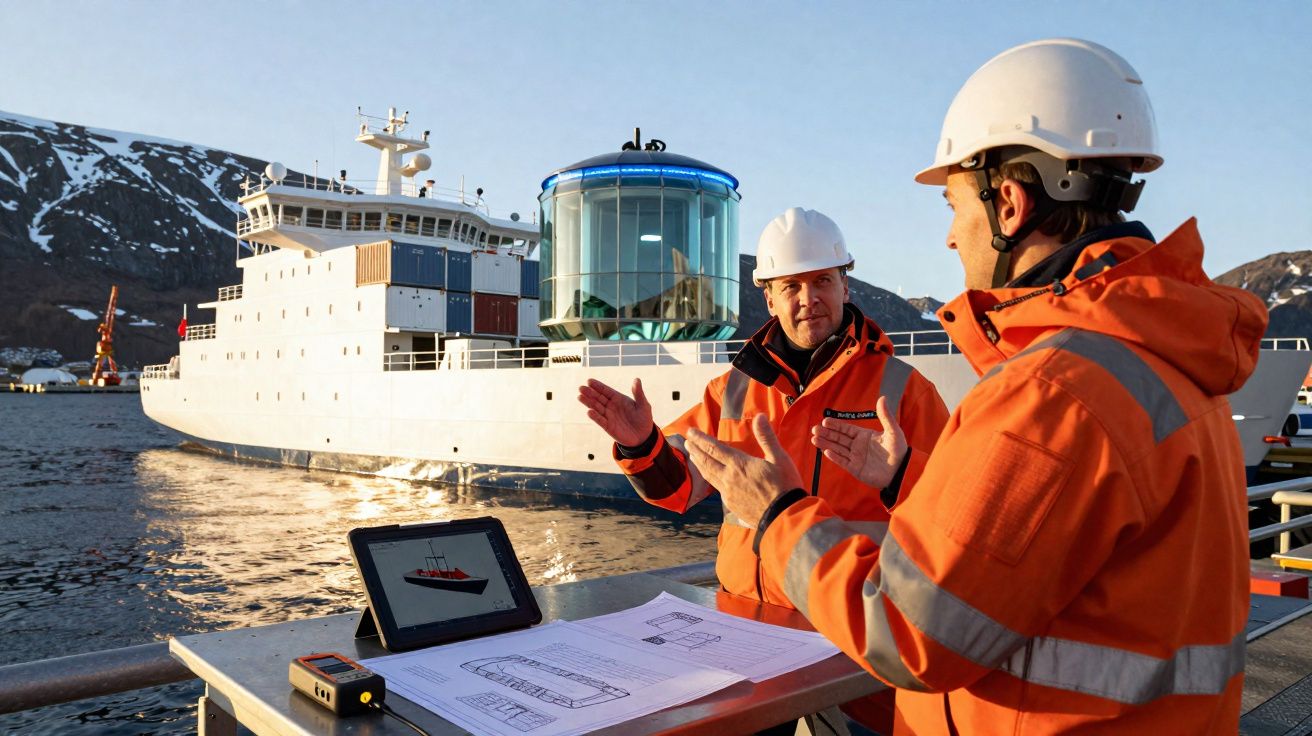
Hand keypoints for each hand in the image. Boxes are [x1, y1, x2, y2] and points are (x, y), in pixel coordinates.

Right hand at [577, 378, 653, 446]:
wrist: (644, 436)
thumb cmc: (643, 418)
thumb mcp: (643, 404)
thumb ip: (638, 393)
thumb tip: (637, 379)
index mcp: (618, 399)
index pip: (606, 390)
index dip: (598, 386)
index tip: (589, 381)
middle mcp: (611, 406)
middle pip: (598, 398)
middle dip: (590, 393)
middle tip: (581, 388)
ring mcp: (609, 416)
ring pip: (596, 408)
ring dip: (588, 402)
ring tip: (580, 396)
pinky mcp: (608, 426)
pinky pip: (600, 420)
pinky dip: (595, 416)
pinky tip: (589, 411)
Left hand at [685, 415, 803, 526]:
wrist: (784, 517)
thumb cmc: (785, 486)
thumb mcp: (779, 458)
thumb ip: (766, 437)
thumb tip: (758, 416)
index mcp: (739, 464)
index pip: (714, 448)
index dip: (701, 439)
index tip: (690, 432)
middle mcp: (729, 478)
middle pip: (706, 461)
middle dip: (696, 450)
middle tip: (687, 441)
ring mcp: (728, 493)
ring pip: (709, 475)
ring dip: (699, 464)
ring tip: (692, 456)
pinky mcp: (731, 505)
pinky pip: (716, 488)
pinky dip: (710, 479)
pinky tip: (711, 478)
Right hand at [811, 395, 906, 487]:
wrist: (902, 470)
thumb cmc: (899, 450)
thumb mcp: (893, 431)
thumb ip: (885, 416)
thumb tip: (882, 398)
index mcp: (864, 436)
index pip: (846, 429)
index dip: (835, 425)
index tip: (825, 420)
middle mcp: (857, 446)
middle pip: (838, 438)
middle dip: (826, 433)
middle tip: (814, 429)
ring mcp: (855, 458)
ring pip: (837, 449)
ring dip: (826, 444)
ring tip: (814, 439)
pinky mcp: (855, 469)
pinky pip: (842, 462)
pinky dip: (834, 457)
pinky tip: (826, 451)